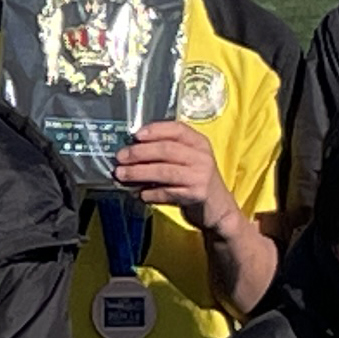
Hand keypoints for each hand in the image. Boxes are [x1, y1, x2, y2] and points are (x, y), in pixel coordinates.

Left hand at [109, 120, 235, 225]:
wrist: (218, 208)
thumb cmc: (196, 180)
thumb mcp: (188, 160)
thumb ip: (166, 152)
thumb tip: (132, 150)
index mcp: (199, 142)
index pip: (177, 129)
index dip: (155, 130)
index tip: (135, 135)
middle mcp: (202, 157)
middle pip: (166, 150)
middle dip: (139, 153)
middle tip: (120, 157)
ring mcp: (200, 176)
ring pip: (164, 171)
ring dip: (139, 173)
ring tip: (121, 175)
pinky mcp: (196, 195)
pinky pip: (167, 193)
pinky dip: (150, 193)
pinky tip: (140, 194)